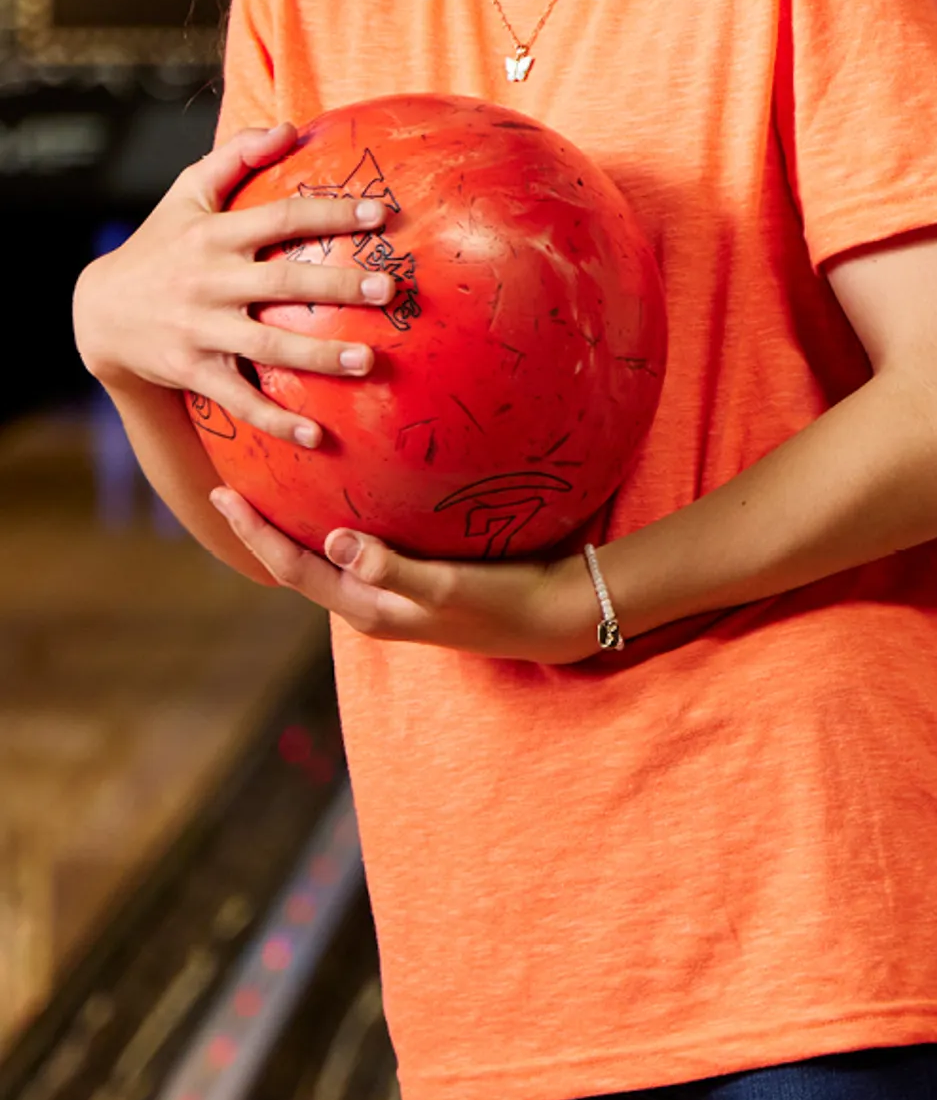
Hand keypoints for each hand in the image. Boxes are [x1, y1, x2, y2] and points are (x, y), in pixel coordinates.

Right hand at [73, 123, 398, 446]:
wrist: (99, 312)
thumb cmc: (161, 244)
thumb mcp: (186, 194)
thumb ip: (235, 156)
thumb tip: (290, 127)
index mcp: (215, 236)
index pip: (280, 218)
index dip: (330, 213)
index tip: (383, 212)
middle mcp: (210, 282)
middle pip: (281, 283)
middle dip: (335, 286)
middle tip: (387, 289)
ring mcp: (200, 330)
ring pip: (266, 346)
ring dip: (318, 357)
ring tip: (368, 361)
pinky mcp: (193, 371)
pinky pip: (238, 399)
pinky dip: (275, 419)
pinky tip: (316, 435)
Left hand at [211, 487, 597, 663]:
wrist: (550, 617)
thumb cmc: (502, 602)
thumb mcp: (448, 586)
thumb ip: (392, 568)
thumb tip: (333, 541)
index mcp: (366, 609)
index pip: (292, 568)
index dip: (255, 533)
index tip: (223, 494)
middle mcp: (369, 604)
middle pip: (297, 564)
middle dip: (261, 528)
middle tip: (232, 481)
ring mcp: (390, 594)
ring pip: (325, 558)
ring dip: (294, 527)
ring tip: (273, 485)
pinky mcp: (412, 579)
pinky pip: (359, 549)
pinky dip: (337, 523)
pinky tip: (346, 494)